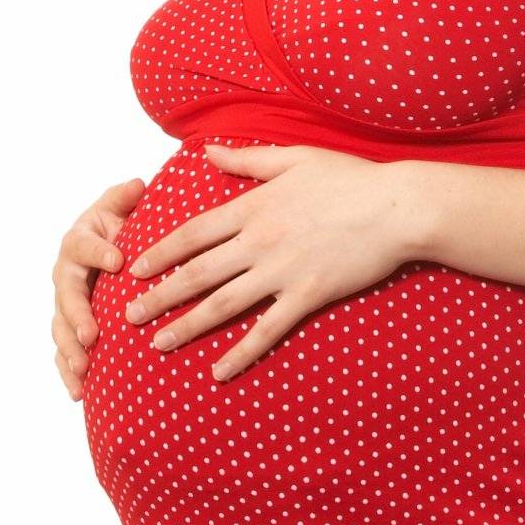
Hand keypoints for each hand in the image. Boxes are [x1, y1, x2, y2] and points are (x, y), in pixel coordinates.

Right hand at [52, 178, 145, 399]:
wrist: (112, 248)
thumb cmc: (120, 225)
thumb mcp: (122, 207)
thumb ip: (125, 199)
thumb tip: (136, 184)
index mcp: (80, 240)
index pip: (83, 245)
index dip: (98, 251)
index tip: (118, 261)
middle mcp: (66, 273)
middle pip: (66, 294)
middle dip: (78, 315)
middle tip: (93, 333)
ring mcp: (65, 303)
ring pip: (60, 328)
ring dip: (71, 349)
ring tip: (85, 368)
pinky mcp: (70, 328)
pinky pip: (64, 352)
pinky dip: (69, 372)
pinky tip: (79, 392)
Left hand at [123, 144, 418, 381]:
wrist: (396, 206)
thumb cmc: (350, 178)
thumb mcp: (295, 158)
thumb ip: (248, 161)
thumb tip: (210, 153)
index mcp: (254, 206)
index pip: (194, 234)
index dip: (161, 253)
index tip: (135, 269)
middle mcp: (260, 240)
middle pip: (198, 273)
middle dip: (159, 295)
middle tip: (128, 315)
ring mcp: (282, 271)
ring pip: (222, 304)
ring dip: (186, 326)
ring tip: (157, 343)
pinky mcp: (307, 295)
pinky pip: (266, 330)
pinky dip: (240, 353)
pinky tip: (217, 371)